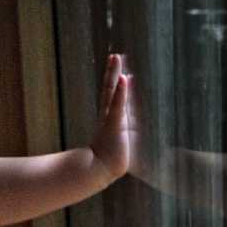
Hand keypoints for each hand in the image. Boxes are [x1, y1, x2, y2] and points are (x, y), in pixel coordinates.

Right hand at [90, 52, 132, 184]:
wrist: (101, 171)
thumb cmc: (112, 159)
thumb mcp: (120, 143)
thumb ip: (123, 134)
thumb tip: (125, 129)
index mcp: (112, 118)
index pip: (113, 94)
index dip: (115, 79)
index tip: (119, 64)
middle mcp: (110, 115)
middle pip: (110, 88)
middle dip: (112, 71)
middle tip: (115, 56)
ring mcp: (111, 119)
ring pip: (112, 92)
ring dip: (114, 75)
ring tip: (116, 58)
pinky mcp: (114, 125)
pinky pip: (118, 106)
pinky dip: (120, 92)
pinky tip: (123, 79)